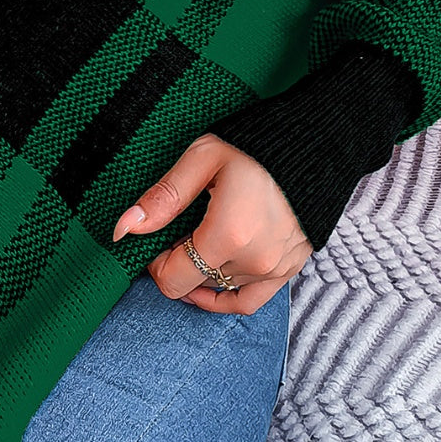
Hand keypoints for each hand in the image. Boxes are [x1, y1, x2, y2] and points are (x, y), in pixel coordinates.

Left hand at [111, 133, 312, 313]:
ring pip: (219, 289)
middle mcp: (253, 261)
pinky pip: (250, 300)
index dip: (155, 262)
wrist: (315, 141)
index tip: (157, 239)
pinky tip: (210, 284)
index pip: (172, 279)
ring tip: (201, 239)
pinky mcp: (290, 267)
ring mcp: (275, 268)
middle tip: (180, 230)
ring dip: (202, 272)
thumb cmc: (256, 145)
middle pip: (194, 283)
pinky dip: (226, 297)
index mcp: (228, 236)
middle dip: (178, 261)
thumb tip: (125, 228)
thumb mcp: (202, 159)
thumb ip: (163, 198)